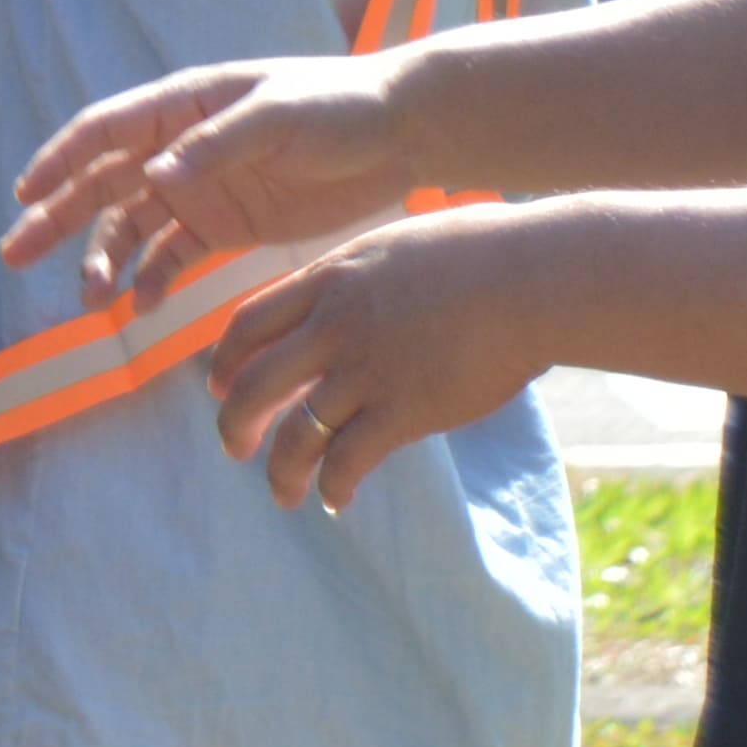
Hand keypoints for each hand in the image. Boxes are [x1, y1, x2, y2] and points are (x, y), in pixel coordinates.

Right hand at [0, 55, 418, 306]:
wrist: (400, 135)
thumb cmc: (338, 107)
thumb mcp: (278, 117)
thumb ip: (216, 146)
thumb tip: (155, 174)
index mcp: (182, 107)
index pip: (105, 131)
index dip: (60, 160)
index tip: (23, 193)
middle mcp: (178, 148)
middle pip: (102, 184)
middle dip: (57, 217)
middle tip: (15, 253)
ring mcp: (200, 190)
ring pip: (132, 227)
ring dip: (105, 258)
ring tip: (91, 298)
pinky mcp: (227, 226)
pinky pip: (175, 256)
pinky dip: (153, 280)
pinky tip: (142, 307)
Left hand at [197, 208, 550, 514]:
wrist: (528, 278)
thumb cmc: (482, 252)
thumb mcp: (397, 247)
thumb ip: (363, 277)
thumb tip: (359, 291)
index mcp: (329, 282)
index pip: (249, 324)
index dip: (226, 360)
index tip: (217, 383)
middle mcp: (333, 328)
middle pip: (255, 384)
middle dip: (235, 422)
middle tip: (233, 447)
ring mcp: (365, 371)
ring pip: (297, 434)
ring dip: (281, 471)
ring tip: (283, 494)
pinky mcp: (403, 411)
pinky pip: (349, 460)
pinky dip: (334, 486)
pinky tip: (336, 500)